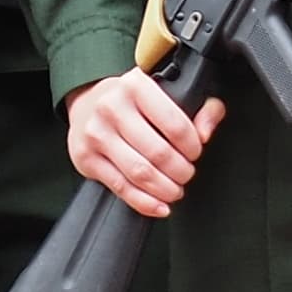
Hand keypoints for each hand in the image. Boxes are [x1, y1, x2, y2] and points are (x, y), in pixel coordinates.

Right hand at [67, 65, 219, 219]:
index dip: (193, 147)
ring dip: (165, 189)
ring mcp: (96, 134)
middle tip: (186, 174)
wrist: (86, 103)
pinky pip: (121, 188)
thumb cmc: (134, 100)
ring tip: (175, 190)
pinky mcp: (86, 158)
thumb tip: (205, 134)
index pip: (175, 125)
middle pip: (159, 153)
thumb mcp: (169, 91)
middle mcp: (112, 107)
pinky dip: (145, 203)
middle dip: (181, 171)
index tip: (195, 153)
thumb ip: (202, 107)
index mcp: (136, 85)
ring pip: (140, 173)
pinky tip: (159, 205)